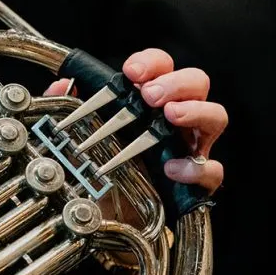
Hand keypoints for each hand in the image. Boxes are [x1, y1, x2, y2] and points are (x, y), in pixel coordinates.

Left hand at [47, 48, 225, 192]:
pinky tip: (172, 168)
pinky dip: (195, 168)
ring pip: (215, 117)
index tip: (130, 71)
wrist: (111, 212)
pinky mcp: (195, 180)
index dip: (151, 62)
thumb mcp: (85, 131)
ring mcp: (191, 146)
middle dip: (175, 82)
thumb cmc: (107, 162)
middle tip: (150, 95)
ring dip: (195, 111)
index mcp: (153, 98)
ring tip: (171, 115)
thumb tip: (60, 87)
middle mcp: (177, 117)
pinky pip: (210, 171)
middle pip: (197, 82)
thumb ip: (72, 106)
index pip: (162, 66)